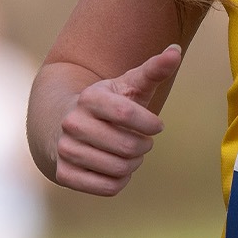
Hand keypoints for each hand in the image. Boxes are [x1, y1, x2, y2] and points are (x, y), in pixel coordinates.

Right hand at [53, 44, 183, 195]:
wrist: (62, 124)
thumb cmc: (107, 105)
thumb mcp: (128, 85)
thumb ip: (154, 70)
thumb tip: (175, 51)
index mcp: (89, 98)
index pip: (127, 113)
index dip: (150, 124)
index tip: (157, 126)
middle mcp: (72, 123)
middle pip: (128, 147)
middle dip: (144, 147)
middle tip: (142, 142)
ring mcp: (65, 149)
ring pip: (120, 168)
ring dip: (133, 164)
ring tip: (128, 154)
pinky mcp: (64, 174)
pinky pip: (108, 187)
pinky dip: (120, 180)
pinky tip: (115, 167)